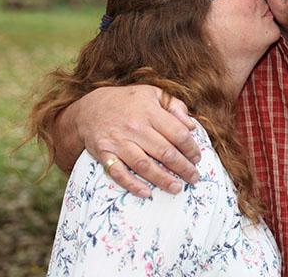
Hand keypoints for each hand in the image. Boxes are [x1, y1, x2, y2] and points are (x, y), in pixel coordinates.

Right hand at [73, 85, 200, 197]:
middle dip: (183, 167)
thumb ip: (175, 107)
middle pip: (164, 152)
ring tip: (177, 188)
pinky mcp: (104, 153)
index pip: (177, 133)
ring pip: (144, 165)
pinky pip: (118, 173)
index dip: (191, 148)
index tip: (197, 158)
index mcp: (150, 111)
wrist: (90, 108)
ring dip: (162, 179)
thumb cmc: (128, 101)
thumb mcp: (153, 94)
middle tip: (193, 178)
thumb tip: (191, 127)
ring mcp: (118, 141)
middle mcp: (135, 127)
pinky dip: (132, 185)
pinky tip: (146, 193)